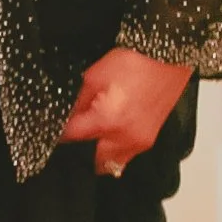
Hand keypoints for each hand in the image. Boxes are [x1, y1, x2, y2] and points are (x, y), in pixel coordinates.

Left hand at [58, 47, 192, 175]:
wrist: (166, 57)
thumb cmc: (134, 61)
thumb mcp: (93, 77)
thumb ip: (77, 104)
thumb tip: (65, 119)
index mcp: (107, 121)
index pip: (71, 138)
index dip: (59, 134)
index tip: (55, 130)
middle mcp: (125, 138)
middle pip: (91, 161)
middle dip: (79, 150)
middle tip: (75, 136)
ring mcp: (139, 143)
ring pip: (109, 164)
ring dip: (97, 154)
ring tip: (93, 136)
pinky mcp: (149, 141)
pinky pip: (125, 157)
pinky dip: (114, 151)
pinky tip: (110, 133)